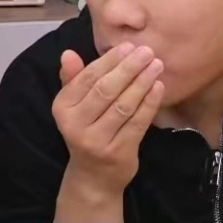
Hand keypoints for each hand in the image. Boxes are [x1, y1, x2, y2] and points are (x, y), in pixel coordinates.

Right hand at [52, 44, 164, 199]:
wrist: (93, 176)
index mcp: (63, 108)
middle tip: (147, 51)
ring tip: (157, 65)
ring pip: (124, 105)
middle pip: (106, 90)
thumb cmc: (86, 131)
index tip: (129, 46)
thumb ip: (73, 79)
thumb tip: (68, 53)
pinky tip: (158, 87)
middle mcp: (76, 125)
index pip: (88, 78)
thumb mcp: (74, 107)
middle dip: (129, 68)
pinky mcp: (119, 152)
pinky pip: (138, 122)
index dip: (110, 60)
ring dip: (143, 82)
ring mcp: (98, 141)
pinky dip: (150, 103)